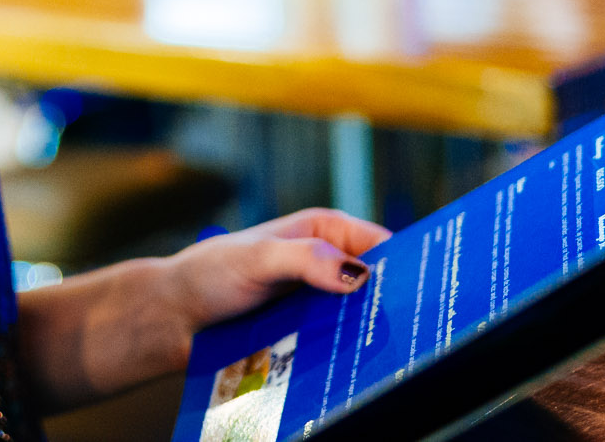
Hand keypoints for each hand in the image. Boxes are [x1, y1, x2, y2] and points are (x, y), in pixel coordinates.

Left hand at [16, 207, 387, 413]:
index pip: (382, 245)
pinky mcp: (306, 334)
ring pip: (360, 321)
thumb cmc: (209, 274)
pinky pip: (337, 346)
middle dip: (393, 307)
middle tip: (416, 333)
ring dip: (369, 337)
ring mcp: (319, 302)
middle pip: (377, 287)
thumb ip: (304, 259)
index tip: (431, 290)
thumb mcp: (257, 258)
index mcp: (325, 231)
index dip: (408, 265)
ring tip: (390, 359)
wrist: (173, 318)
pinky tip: (355, 373)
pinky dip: (346, 357)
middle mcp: (327, 264)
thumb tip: (357, 273)